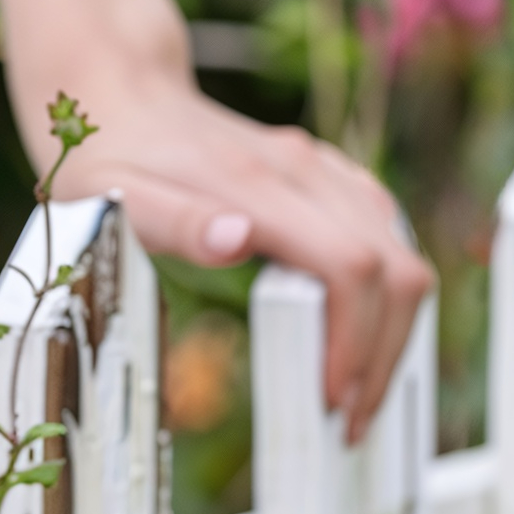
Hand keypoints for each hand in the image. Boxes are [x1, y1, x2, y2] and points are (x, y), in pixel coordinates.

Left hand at [18, 55, 432, 441]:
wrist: (122, 94)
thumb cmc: (111, 154)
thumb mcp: (114, 196)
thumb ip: (173, 220)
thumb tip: (238, 239)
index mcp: (259, 185)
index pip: (351, 267)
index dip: (357, 340)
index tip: (334, 399)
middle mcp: (306, 173)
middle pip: (396, 270)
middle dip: (386, 354)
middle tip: (350, 420)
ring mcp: (322, 171)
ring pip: (402, 254)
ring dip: (393, 330)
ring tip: (354, 391)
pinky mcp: (327, 178)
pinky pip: (386, 237)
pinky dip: (385, 295)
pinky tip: (354, 336)